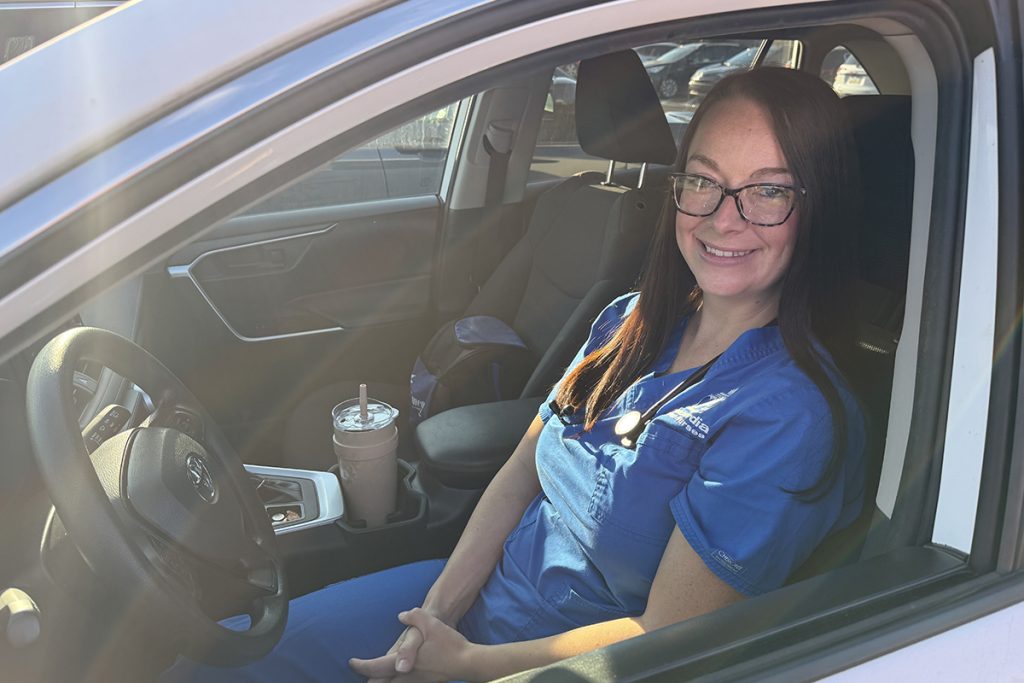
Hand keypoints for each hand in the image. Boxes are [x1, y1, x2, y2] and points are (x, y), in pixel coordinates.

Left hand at [350, 608, 475, 682]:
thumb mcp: (430, 623)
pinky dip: (395, 681)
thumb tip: (402, 615)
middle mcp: (407, 676)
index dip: (361, 665)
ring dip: (382, 681)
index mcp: (403, 663)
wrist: (468, 662)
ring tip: (375, 676)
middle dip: (369, 679)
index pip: (375, 667)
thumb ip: (414, 616)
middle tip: (361, 672)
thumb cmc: (448, 643)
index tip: (352, 662)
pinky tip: (397, 676)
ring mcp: (416, 681)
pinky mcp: (425, 682)